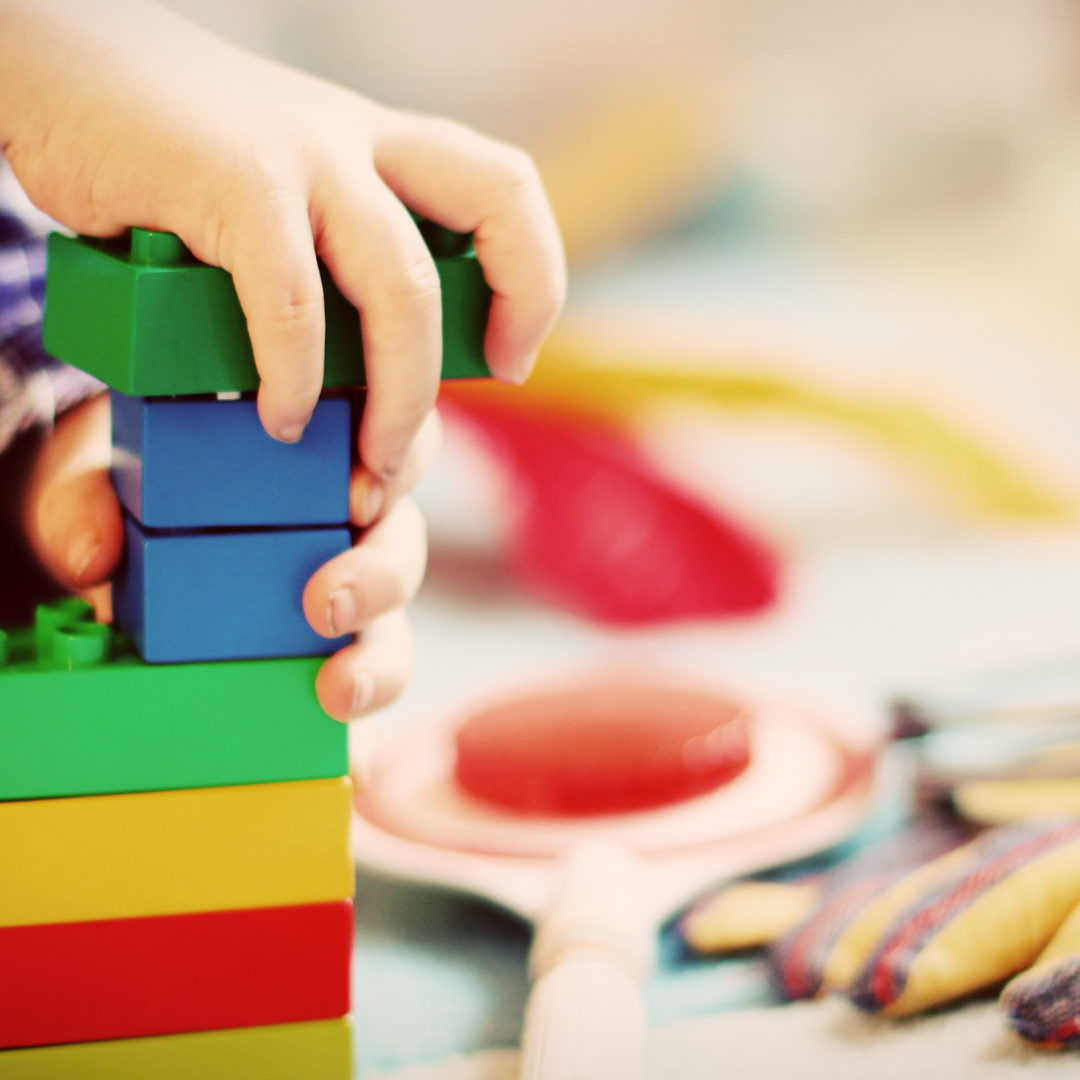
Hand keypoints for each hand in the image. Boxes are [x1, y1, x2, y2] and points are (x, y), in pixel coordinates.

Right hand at [0, 0, 564, 475]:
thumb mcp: (284, 196)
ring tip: (372, 458)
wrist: (63, 74)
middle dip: (513, 313)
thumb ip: (332, 259)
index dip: (533, 277)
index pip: (504, 189)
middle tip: (482, 394)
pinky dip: (296, 376)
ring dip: (400, 393)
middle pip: (495, 206)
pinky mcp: (231, 180)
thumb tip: (358, 378)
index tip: (510, 358)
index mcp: (379, 148)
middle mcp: (357, 141)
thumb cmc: (174, 162)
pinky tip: (280, 415)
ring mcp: (301, 155)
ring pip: (403, 285)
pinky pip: (293, 300)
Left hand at [19, 392, 440, 720]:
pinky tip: (337, 753)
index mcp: (317, 455)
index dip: (399, 463)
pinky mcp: (322, 665)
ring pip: (393, 626)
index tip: (357, 493)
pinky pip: (353, 692)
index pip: (391, 443)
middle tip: (329, 604)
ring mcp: (339, 600)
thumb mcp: (96, 477)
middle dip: (382, 575)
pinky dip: (355, 726)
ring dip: (379, 661)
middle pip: (401, 542)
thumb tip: (93, 556)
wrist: (111, 545)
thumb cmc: (127, 491)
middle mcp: (345, 526)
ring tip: (339, 691)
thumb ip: (83, 499)